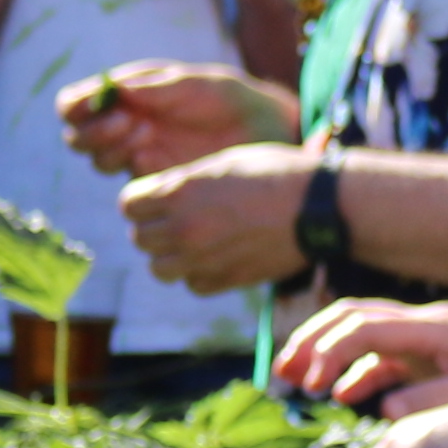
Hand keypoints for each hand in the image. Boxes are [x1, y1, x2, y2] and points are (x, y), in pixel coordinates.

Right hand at [63, 60, 302, 177]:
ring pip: (99, 160)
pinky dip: (133, 171)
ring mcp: (139, 155)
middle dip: (96, 130)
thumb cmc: (234, 100)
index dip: (76, 105)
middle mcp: (126, 125)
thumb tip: (116, 90)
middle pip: (79, 136)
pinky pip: (128, 185)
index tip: (95, 104)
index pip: (78, 102)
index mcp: (129, 95)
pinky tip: (158, 162)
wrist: (268, 135)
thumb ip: (160, 87)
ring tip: (149, 135)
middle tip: (131, 122)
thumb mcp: (200, 85)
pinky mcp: (156, 183)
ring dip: (112, 148)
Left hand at [116, 146, 311, 291]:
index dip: (139, 200)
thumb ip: (184, 182)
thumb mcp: (222, 163)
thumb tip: (160, 198)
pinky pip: (193, 284)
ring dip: (170, 256)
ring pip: (160, 268)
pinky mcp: (227, 280)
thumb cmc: (276, 172)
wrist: (319, 206)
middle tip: (175, 219)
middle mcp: (185, 228)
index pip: (128, 205)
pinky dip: (198, 274)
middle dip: (152, 228)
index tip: (153, 198)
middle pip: (140, 238)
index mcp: (180, 192)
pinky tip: (215, 256)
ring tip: (192, 241)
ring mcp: (205, 258)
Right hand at [276, 295, 447, 415]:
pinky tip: (343, 396)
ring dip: (329, 356)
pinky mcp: (435, 356)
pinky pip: (385, 358)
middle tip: (283, 373)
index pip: (363, 326)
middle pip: (350, 319)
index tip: (308, 381)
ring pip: (362, 337)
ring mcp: (427, 339)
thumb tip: (381, 406)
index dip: (327, 349)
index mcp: (432, 327)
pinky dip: (359, 372)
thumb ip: (430, 397)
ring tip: (299, 385)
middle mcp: (423, 326)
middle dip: (312, 342)